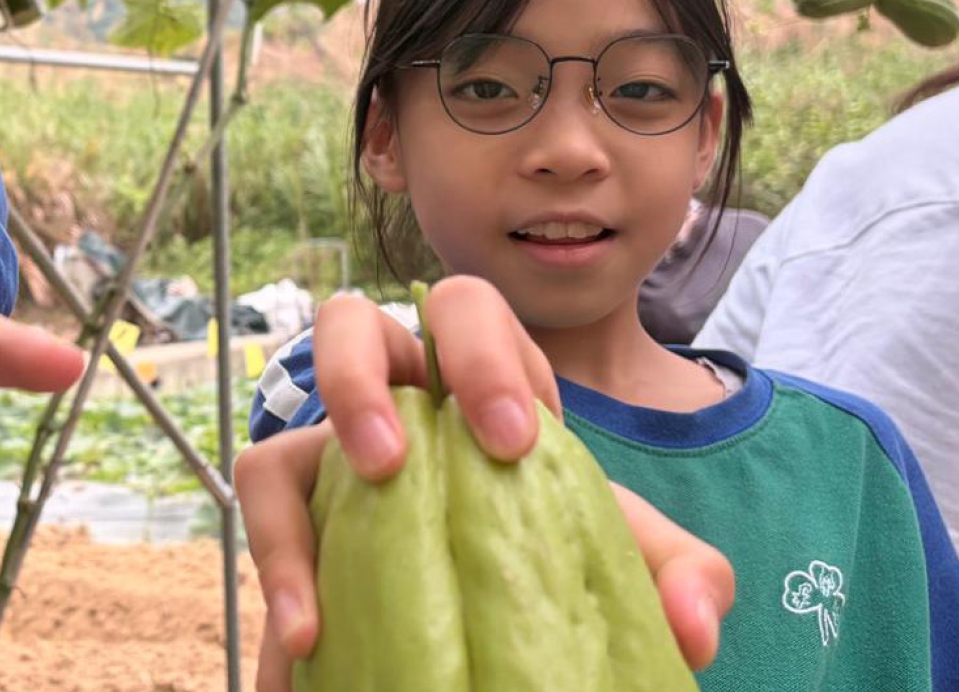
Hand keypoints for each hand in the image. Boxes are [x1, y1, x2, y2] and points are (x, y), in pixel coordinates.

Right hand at [231, 277, 733, 688]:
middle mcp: (388, 401)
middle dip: (356, 380)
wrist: (490, 610)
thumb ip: (675, 568)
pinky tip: (305, 644)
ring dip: (284, 522)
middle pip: (345, 327)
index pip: (466, 315)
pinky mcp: (293, 528)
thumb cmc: (547, 547)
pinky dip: (280, 580)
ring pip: (273, 443)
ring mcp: (325, 462)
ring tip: (316, 595)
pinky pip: (262, 530)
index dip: (484, 357)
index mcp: (470, 379)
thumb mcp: (619, 550)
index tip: (512, 441)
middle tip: (390, 463)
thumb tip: (696, 623)